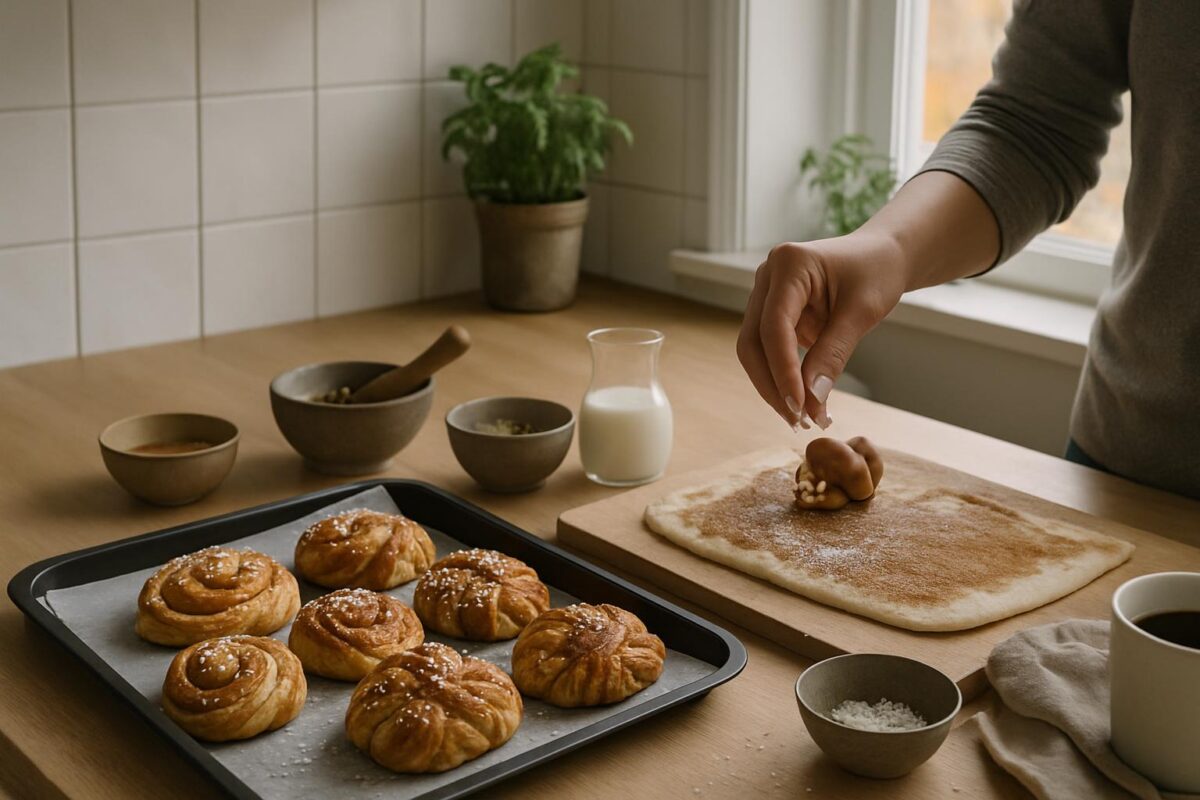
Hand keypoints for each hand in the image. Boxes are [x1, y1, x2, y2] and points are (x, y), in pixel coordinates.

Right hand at [737, 231, 906, 428]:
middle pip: (752, 341)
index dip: (783, 370)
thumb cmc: (877, 272)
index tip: (799, 407)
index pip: (774, 326)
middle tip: (798, 421)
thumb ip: (833, 353)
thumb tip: (811, 401)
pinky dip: (783, 377)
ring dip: (773, 386)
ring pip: (754, 350)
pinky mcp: (772, 312)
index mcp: (788, 264)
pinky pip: (768, 351)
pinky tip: (803, 401)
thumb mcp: (862, 312)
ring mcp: (765, 294)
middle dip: (772, 384)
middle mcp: (767, 276)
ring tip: (801, 418)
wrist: (883, 256)